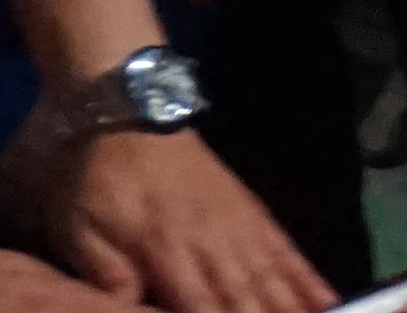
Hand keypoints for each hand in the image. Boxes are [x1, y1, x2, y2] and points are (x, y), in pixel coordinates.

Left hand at [40, 124, 334, 312]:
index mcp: (166, 248)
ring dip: (296, 304)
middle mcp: (212, 239)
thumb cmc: (92, 180)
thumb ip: (109, 277)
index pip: (203, 305)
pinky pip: (284, 248)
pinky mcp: (249, 209)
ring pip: (273, 275)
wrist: (123, 112)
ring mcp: (237, 222)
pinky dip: (306, 276)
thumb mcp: (79, 231)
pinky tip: (326, 295)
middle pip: (248, 295)